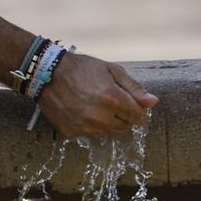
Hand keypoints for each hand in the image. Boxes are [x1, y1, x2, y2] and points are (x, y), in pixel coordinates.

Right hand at [37, 52, 158, 137]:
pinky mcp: (71, 132)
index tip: (128, 102)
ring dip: (105, 121)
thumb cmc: (81, 68)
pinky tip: (79, 109)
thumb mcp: (110, 70)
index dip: (136, 109)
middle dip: (121, 116)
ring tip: (92, 103)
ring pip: (106, 131)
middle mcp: (100, 116)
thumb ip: (133, 88)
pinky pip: (88, 133)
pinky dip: (88, 124)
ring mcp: (84, 126)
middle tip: (109, 101)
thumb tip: (153, 102)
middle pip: (124, 126)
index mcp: (112, 99)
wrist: (46, 72)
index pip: (137, 116)